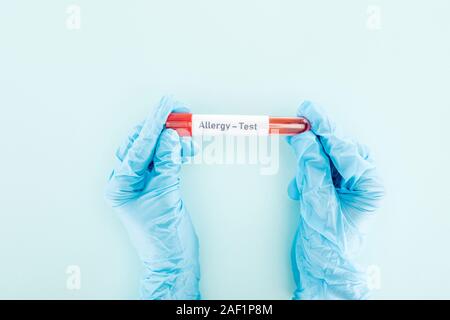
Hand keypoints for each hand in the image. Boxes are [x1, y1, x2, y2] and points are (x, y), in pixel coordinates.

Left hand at [105, 96, 199, 299]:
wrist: (173, 259)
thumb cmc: (162, 236)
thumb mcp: (165, 195)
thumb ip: (167, 163)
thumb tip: (169, 136)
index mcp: (120, 184)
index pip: (137, 147)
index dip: (154, 125)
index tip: (167, 106)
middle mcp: (127, 180)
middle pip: (142, 143)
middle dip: (162, 127)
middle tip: (181, 113)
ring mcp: (142, 182)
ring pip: (155, 149)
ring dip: (173, 140)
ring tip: (190, 135)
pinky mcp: (157, 183)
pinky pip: (166, 160)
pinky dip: (178, 152)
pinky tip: (189, 147)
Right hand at [287, 101, 383, 298]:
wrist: (322, 268)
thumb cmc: (329, 244)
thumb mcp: (319, 203)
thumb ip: (312, 168)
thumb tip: (305, 140)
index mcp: (370, 185)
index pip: (345, 149)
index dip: (325, 130)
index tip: (309, 113)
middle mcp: (362, 183)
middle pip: (339, 149)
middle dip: (317, 144)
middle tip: (299, 123)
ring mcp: (348, 186)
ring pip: (327, 158)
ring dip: (308, 165)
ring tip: (300, 182)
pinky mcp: (333, 189)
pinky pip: (318, 170)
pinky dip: (305, 175)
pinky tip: (300, 188)